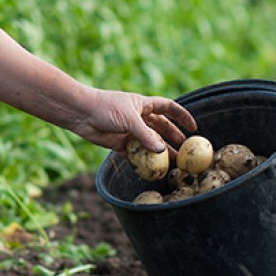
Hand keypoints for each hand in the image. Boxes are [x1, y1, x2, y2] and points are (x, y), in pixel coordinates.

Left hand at [67, 86, 196, 154]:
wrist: (81, 113)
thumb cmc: (106, 108)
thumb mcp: (129, 119)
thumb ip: (145, 135)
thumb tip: (162, 151)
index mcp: (143, 105)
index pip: (169, 108)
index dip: (182, 117)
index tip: (194, 128)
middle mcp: (138, 118)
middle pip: (161, 128)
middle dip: (173, 139)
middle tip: (185, 151)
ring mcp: (129, 131)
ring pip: (149, 143)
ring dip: (159, 153)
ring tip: (172, 164)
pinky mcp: (119, 144)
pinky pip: (134, 154)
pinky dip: (141, 161)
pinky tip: (151, 170)